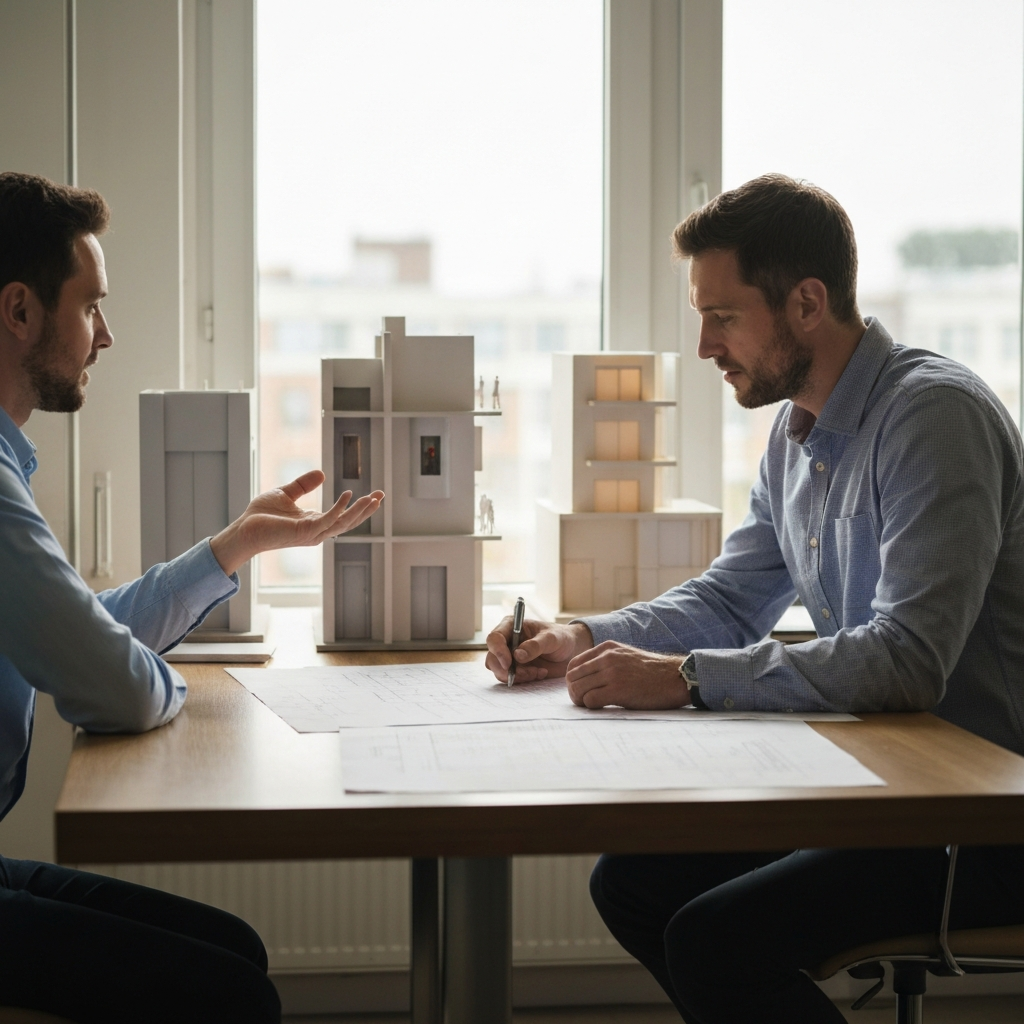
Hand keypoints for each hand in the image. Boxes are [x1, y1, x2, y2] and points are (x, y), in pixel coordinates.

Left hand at [210, 470, 383, 575]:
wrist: (243, 529)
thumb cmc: (261, 516)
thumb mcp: (286, 494)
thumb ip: (304, 485)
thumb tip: (322, 473)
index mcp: (315, 523)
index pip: (343, 516)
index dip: (359, 506)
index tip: (375, 495)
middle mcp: (317, 531)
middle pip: (349, 522)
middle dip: (366, 510)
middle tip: (381, 495)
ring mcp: (312, 534)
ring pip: (343, 524)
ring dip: (359, 511)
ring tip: (373, 498)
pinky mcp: (304, 532)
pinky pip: (327, 520)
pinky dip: (339, 508)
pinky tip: (348, 495)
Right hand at [485, 617, 592, 682]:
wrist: (571, 651)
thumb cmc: (561, 638)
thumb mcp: (552, 638)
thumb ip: (535, 645)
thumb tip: (517, 655)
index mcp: (512, 626)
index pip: (494, 638)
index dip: (498, 651)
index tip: (509, 663)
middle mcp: (507, 641)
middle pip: (492, 658)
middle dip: (506, 669)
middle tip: (527, 673)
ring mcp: (510, 656)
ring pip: (499, 671)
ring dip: (517, 676)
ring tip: (537, 672)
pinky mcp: (516, 669)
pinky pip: (511, 679)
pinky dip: (523, 679)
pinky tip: (539, 673)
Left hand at [565, 641, 689, 708]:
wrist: (675, 678)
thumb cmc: (652, 672)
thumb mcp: (626, 656)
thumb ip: (606, 661)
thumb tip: (585, 677)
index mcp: (607, 648)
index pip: (574, 663)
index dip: (573, 679)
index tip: (581, 689)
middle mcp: (607, 658)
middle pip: (573, 676)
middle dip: (574, 691)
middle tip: (583, 701)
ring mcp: (611, 673)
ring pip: (578, 688)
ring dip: (581, 700)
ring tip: (591, 704)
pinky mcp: (617, 690)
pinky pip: (589, 700)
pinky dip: (591, 706)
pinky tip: (602, 706)